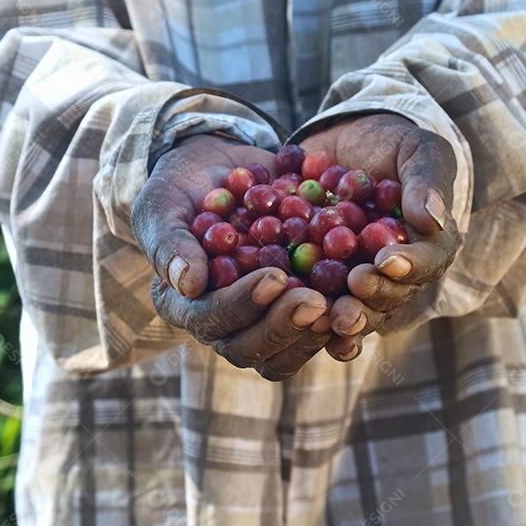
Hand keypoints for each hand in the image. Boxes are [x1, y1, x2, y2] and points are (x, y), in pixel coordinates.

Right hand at [132, 135, 331, 379]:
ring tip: (340, 306)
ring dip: (313, 335)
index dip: (242, 305)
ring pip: (286, 354)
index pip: (211, 321)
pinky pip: (318, 333)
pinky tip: (362, 304)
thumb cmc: (180, 189)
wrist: (219, 171)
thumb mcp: (163, 205)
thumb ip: (170, 243)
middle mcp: (224, 325)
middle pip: (250, 350)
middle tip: (314, 300)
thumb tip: (188, 285)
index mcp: (186, 306)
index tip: (273, 277)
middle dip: (283, 327)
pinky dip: (340, 324)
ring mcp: (261, 321)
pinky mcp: (294, 309)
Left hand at [298, 114, 462, 359]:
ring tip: (327, 317)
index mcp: (429, 244)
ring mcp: (362, 281)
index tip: (386, 261)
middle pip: (393, 295)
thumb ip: (426, 179)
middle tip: (355, 286)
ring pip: (360, 309)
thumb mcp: (415, 148)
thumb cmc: (389, 144)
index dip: (410, 265)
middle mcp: (399, 273)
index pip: (428, 261)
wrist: (340, 147)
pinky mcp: (327, 285)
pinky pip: (324, 308)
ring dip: (346, 317)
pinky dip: (316, 322)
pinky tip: (306, 330)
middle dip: (375, 296)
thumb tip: (433, 218)